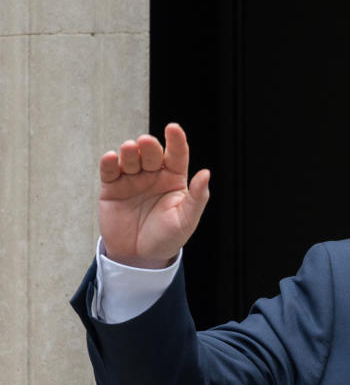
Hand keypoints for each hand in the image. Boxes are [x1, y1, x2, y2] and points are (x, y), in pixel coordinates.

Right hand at [99, 123, 210, 267]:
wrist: (140, 256)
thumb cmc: (168, 236)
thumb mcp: (187, 219)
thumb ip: (197, 197)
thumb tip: (206, 174)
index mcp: (174, 178)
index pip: (177, 154)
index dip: (176, 140)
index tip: (173, 128)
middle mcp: (153, 174)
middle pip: (152, 153)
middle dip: (149, 146)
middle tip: (146, 143)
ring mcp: (132, 179)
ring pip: (130, 158)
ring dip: (130, 152)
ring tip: (130, 149)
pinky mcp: (112, 188)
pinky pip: (109, 171)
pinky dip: (109, 163)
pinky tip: (111, 158)